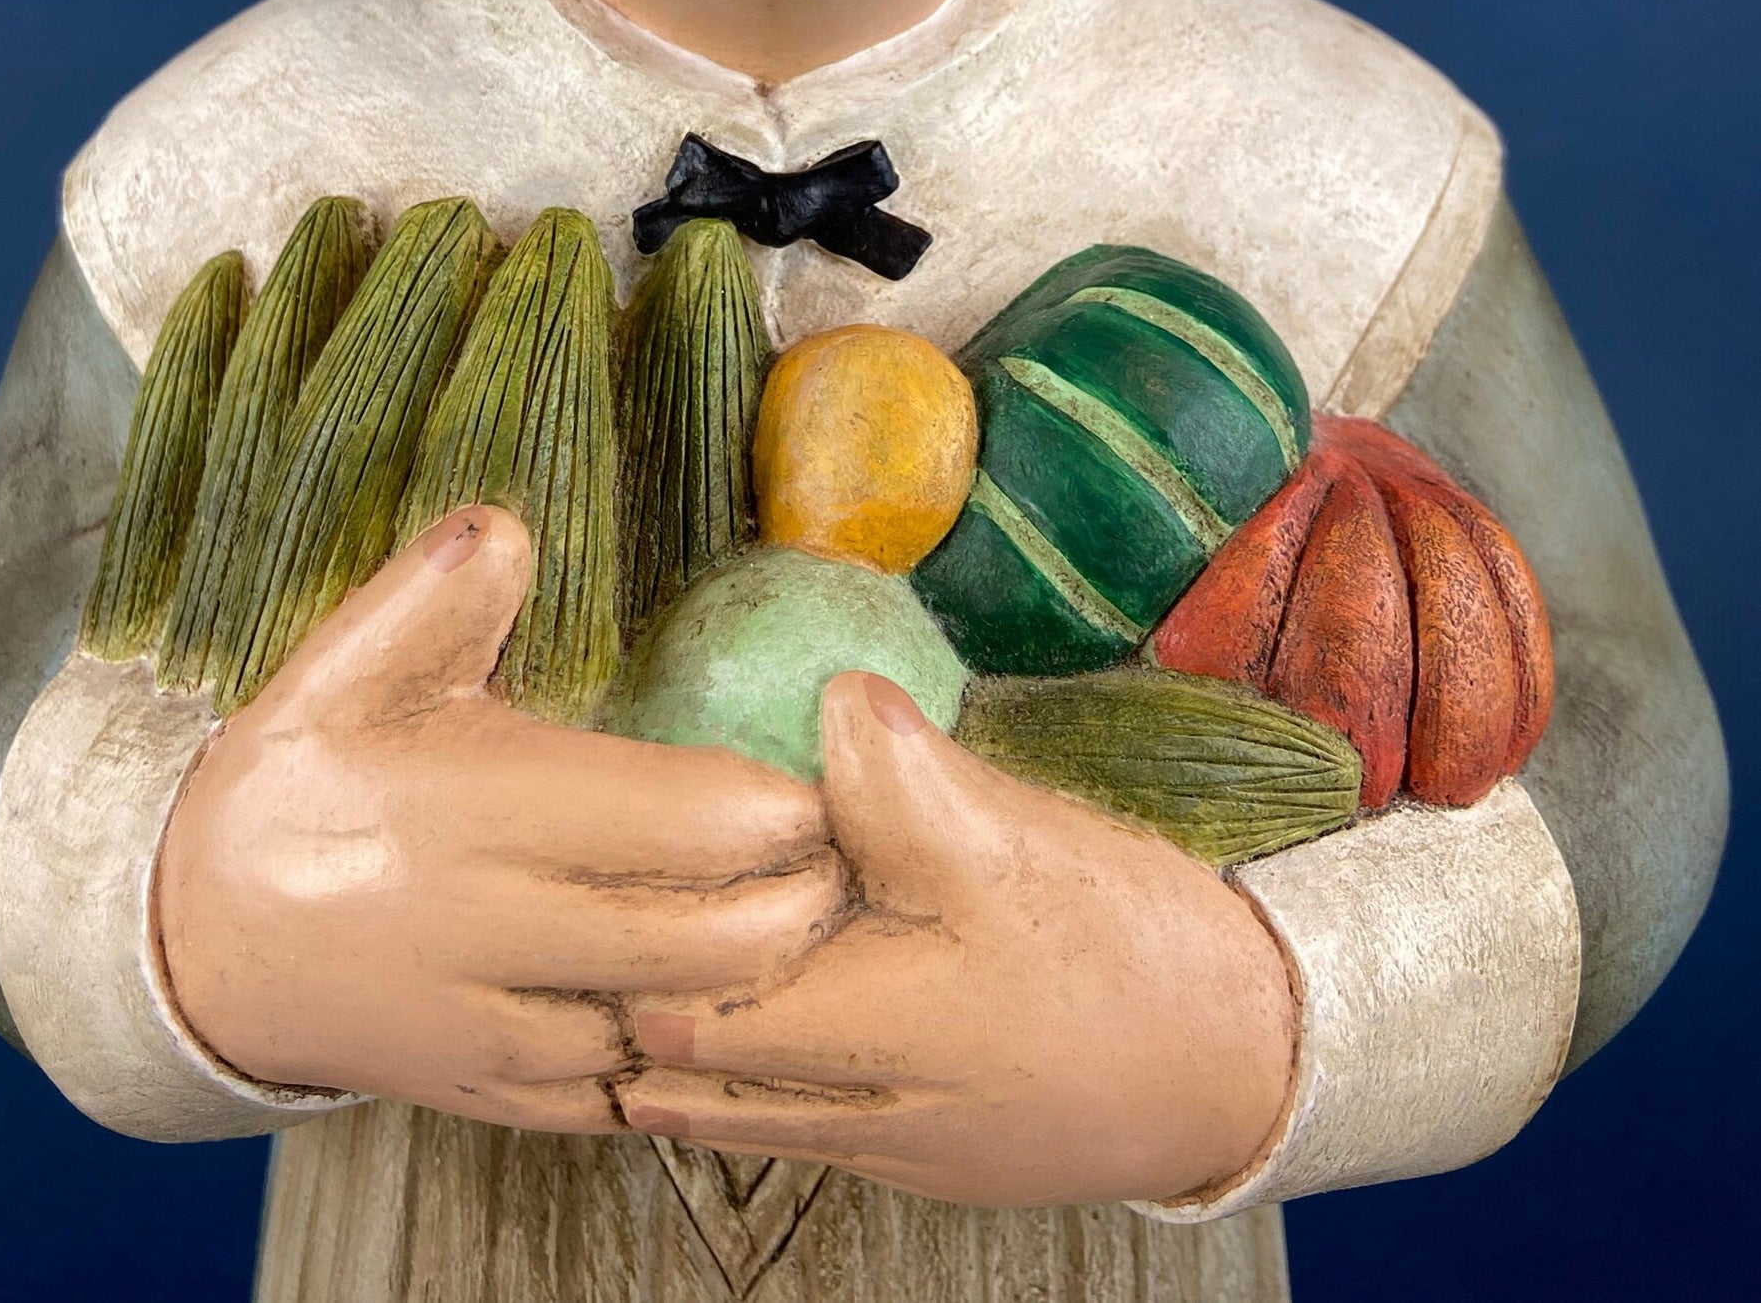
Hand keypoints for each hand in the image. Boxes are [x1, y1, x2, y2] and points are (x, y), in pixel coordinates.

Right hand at [157, 508, 846, 1131]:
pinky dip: (692, 1058)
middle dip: (801, 905)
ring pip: (674, 1036)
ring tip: (819, 922)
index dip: (772, 807)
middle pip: (700, 945)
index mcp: (474, 815)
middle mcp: (492, 936)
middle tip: (854, 849)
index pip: (670, 824)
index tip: (829, 769)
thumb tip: (509, 524)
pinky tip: (735, 1004)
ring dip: (759, 990)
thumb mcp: (340, 665)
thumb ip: (433, 592)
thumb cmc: (296, 783)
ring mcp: (495, 1032)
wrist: (197, 944)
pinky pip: (626, 1098)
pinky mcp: (494, 1096)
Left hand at [619, 673, 1296, 1205]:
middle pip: (689, 1079)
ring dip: (688, 1044)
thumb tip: (832, 700)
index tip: (618, 861)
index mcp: (869, 1036)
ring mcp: (893, 1142)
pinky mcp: (929, 1144)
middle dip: (638, 1004)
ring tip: (646, 956)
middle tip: (597, 913)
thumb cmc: (1134, 956)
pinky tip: (756, 1006)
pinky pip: (804, 1119)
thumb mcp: (1023, 845)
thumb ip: (911, 781)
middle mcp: (862, 1112)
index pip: (683, 1015)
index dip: (639, 941)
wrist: (1248, 1063)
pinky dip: (754, 1071)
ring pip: (738, 1108)